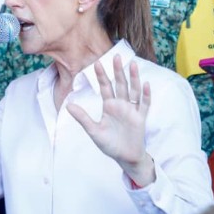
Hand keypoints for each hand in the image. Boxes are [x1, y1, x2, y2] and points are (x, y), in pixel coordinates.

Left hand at [67, 55, 155, 186]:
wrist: (124, 157)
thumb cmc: (109, 144)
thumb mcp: (94, 131)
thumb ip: (83, 118)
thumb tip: (68, 105)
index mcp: (109, 106)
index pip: (105, 87)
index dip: (101, 75)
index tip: (96, 62)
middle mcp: (121, 104)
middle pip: (120, 84)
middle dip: (118, 71)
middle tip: (117, 56)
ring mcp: (132, 110)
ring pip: (133, 90)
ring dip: (134, 78)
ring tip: (133, 65)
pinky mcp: (141, 118)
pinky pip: (144, 104)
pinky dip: (146, 95)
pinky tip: (146, 84)